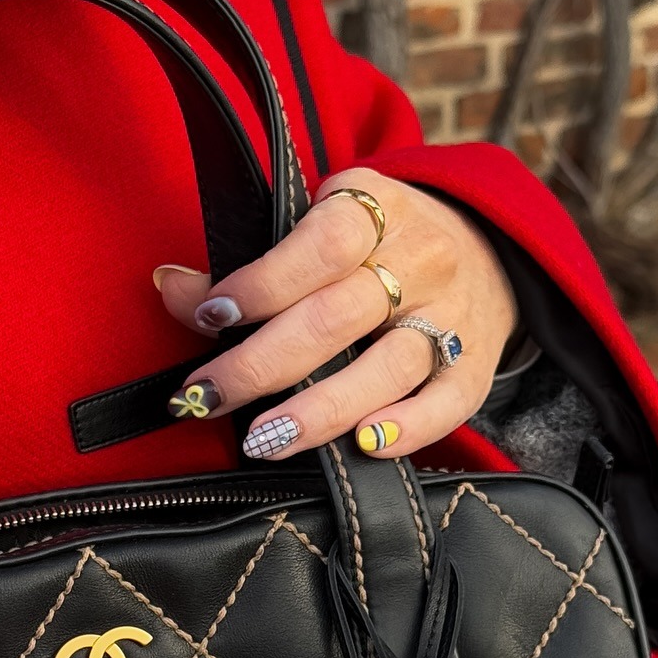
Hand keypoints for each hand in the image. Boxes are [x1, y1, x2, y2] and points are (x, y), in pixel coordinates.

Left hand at [153, 167, 517, 459]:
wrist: (486, 251)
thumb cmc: (382, 245)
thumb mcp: (323, 228)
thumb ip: (250, 265)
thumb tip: (171, 286)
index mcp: (377, 210)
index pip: (320, 246)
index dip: (262, 284)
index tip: (210, 317)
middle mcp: (421, 261)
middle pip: (337, 318)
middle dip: (262, 365)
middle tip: (208, 396)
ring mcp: (452, 316)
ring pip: (386, 368)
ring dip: (319, 410)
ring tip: (265, 439)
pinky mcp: (474, 367)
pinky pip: (445, 404)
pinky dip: (406, 428)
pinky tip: (364, 446)